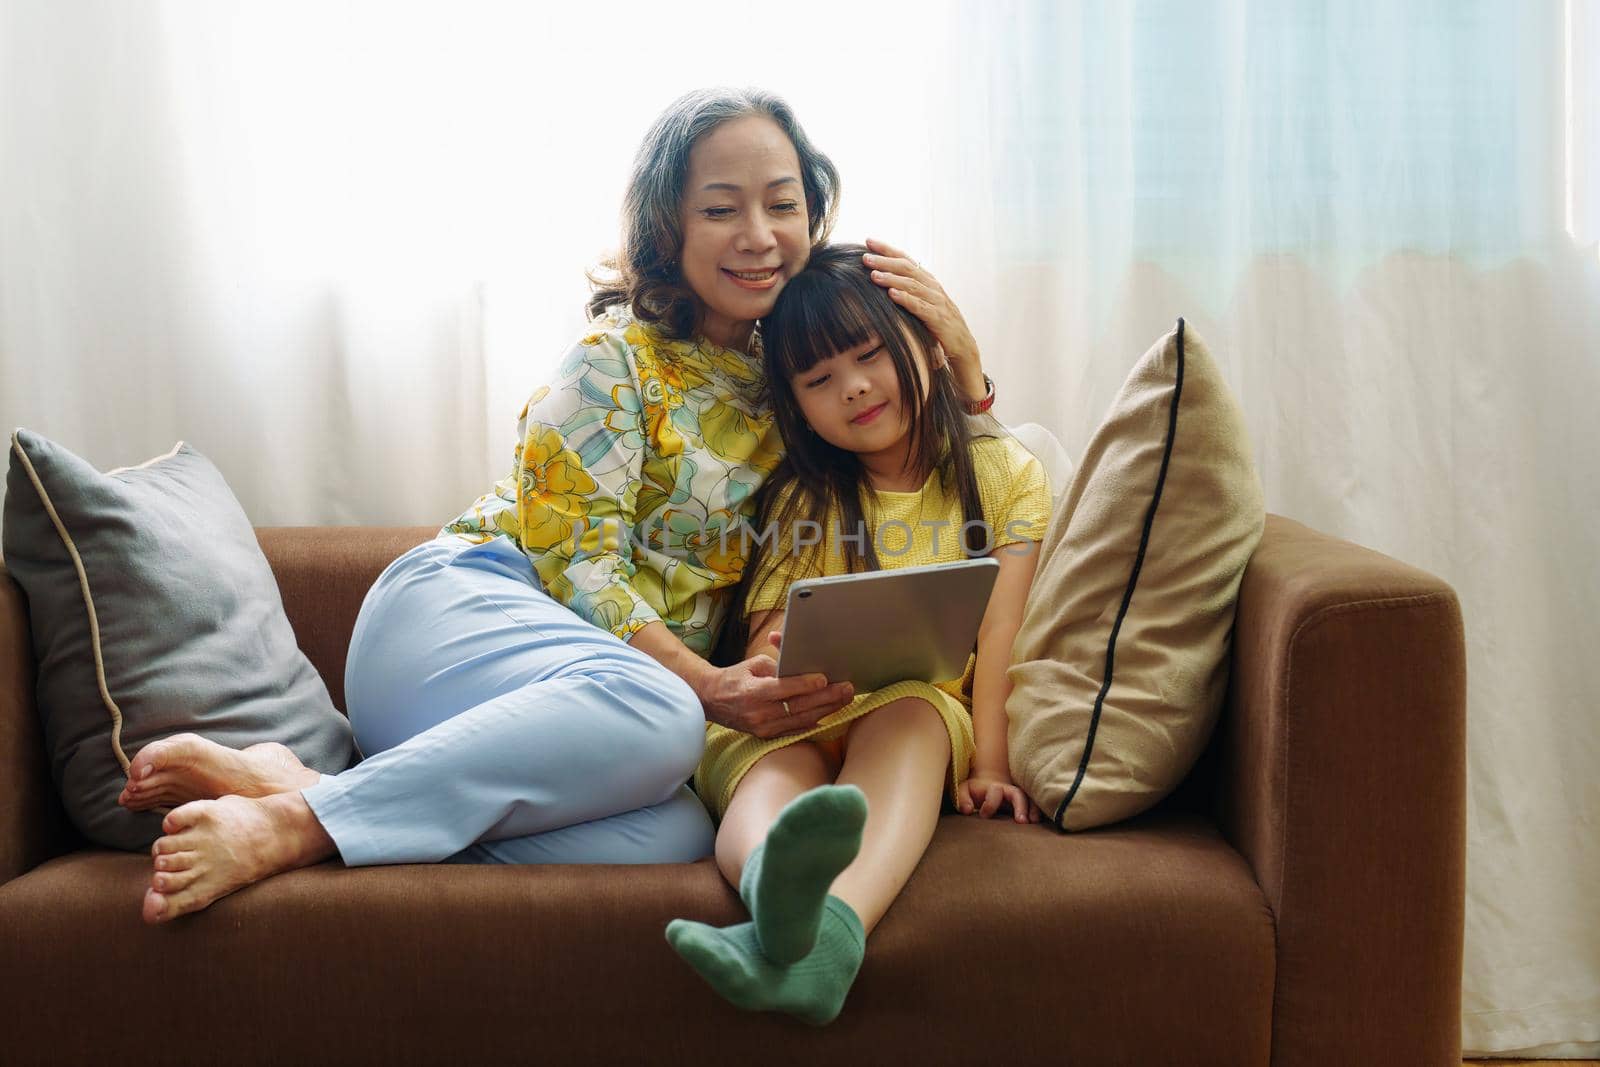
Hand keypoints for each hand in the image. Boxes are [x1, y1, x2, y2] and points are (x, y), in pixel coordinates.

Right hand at [696, 647, 854, 739]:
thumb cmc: (736, 677)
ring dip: (826, 710)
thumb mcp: (753, 664)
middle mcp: (758, 713)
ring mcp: (763, 728)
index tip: (824, 678)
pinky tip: (830, 714)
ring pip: (801, 720)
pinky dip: (814, 722)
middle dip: (826, 698)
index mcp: (752, 692)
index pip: (783, 689)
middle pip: (798, 707)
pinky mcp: (767, 736)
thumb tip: (802, 661)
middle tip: (847, 689)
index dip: (805, 684)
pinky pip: (795, 729)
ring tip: (844, 700)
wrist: (712, 701)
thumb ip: (778, 664)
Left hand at [862, 237, 986, 401]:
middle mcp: (933, 288)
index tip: (868, 241)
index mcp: (928, 281)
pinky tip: (891, 295)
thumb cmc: (938, 325)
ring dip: (892, 279)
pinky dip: (906, 299)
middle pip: (907, 269)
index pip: (906, 260)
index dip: (888, 250)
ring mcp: (937, 302)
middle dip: (885, 261)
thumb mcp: (922, 304)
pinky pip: (920, 307)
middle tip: (865, 258)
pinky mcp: (938, 319)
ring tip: (873, 275)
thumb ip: (908, 292)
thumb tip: (882, 282)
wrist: (962, 346)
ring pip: (912, 285)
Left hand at [956, 768, 1039, 823]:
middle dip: (1020, 806)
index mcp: (993, 787)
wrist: (987, 786)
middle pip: (1017, 794)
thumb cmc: (974, 791)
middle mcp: (1008, 790)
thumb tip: (968, 810)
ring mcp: (1017, 797)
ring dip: (1032, 810)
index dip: (990, 803)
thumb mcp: (963, 791)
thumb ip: (962, 799)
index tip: (983, 815)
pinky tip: (1037, 824)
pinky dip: (1038, 812)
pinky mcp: (1024, 804)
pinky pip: (1034, 805)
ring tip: (1034, 822)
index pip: (995, 791)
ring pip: (1029, 799)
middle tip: (1021, 821)